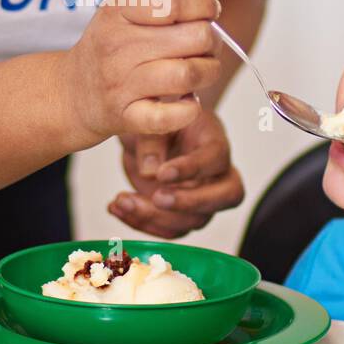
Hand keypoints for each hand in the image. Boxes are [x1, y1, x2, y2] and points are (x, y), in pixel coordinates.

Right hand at [59, 0, 221, 146]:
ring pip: (187, 74)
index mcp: (118, 10)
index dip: (206, 4)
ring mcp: (120, 83)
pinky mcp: (125, 117)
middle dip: (212, 41)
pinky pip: (169, 116)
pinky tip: (187, 101)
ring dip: (208, 72)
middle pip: (192, 37)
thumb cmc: (109, 48)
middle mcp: (117, 45)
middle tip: (208, 46)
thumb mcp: (128, 11)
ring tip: (203, 70)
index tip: (210, 12)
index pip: (175, 1)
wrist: (71, 93)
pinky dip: (189, 110)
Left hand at [107, 108, 243, 238]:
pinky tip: (116, 207)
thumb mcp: (149, 113)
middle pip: (226, 196)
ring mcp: (204, 198)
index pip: (216, 158)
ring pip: (194, 220)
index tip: (162, 173)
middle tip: (157, 198)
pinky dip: (142, 224)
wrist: (147, 131)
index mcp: (213, 141)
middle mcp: (217, 173)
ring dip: (155, 217)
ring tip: (121, 201)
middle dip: (190, 202)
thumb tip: (150, 172)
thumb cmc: (155, 115)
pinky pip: (171, 229)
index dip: (191, 169)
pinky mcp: (184, 215)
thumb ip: (151, 139)